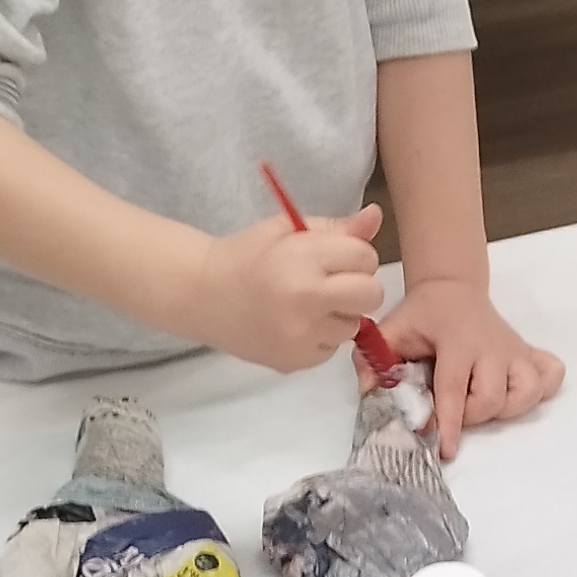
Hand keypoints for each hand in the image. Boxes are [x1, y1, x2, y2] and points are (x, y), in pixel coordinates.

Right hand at [196, 203, 386, 371]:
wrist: (201, 296)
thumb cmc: (247, 255)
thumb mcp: (288, 230)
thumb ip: (335, 228)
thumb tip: (375, 216)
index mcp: (303, 258)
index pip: (364, 257)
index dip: (353, 255)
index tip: (332, 258)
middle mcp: (306, 299)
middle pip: (371, 295)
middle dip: (358, 286)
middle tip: (330, 283)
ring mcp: (302, 335)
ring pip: (354, 325)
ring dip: (340, 314)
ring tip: (307, 305)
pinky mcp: (297, 361)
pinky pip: (332, 348)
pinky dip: (322, 336)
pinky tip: (295, 324)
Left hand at [377, 275, 561, 455]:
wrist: (453, 288)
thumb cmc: (422, 315)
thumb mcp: (392, 329)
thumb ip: (375, 359)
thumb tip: (369, 392)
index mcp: (457, 341)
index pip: (454, 389)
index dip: (449, 423)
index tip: (444, 449)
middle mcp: (492, 347)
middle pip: (492, 400)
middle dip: (471, 416)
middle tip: (453, 409)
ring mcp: (515, 351)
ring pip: (526, 394)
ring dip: (505, 409)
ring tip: (482, 403)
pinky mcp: (530, 353)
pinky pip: (551, 376)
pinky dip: (540, 390)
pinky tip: (517, 392)